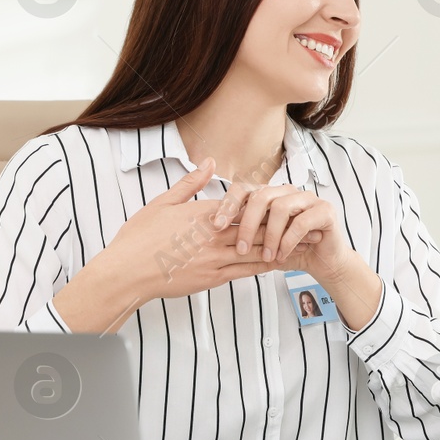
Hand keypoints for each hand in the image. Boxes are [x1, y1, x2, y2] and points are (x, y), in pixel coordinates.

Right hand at [95, 158, 322, 304]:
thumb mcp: (162, 203)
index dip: (272, 205)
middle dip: (289, 227)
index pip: (246, 207)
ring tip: (308, 246)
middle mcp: (216, 235)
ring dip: (285, 248)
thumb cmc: (139, 238)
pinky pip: (246, 271)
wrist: (125, 274)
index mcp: (205, 213)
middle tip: (315, 225)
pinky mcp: (213, 278)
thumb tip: (210, 161)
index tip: (293, 201)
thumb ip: (190, 183)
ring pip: (258, 251)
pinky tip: (281, 263)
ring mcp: (216, 258)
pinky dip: (265, 266)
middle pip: (260, 228)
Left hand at [211, 177, 346, 283]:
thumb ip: (244, 234)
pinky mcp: (325, 211)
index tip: (217, 226)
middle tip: (240, 248)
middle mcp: (288, 192)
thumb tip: (214, 233)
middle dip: (247, 224)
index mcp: (270, 195)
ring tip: (266, 256)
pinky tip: (283, 255)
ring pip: (281, 207)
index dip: (229, 204)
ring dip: (270, 236)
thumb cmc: (289, 251)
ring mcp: (308, 199)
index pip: (244, 189)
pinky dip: (288, 241)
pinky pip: (302, 222)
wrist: (323, 263)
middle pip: (261, 196)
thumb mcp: (260, 243)